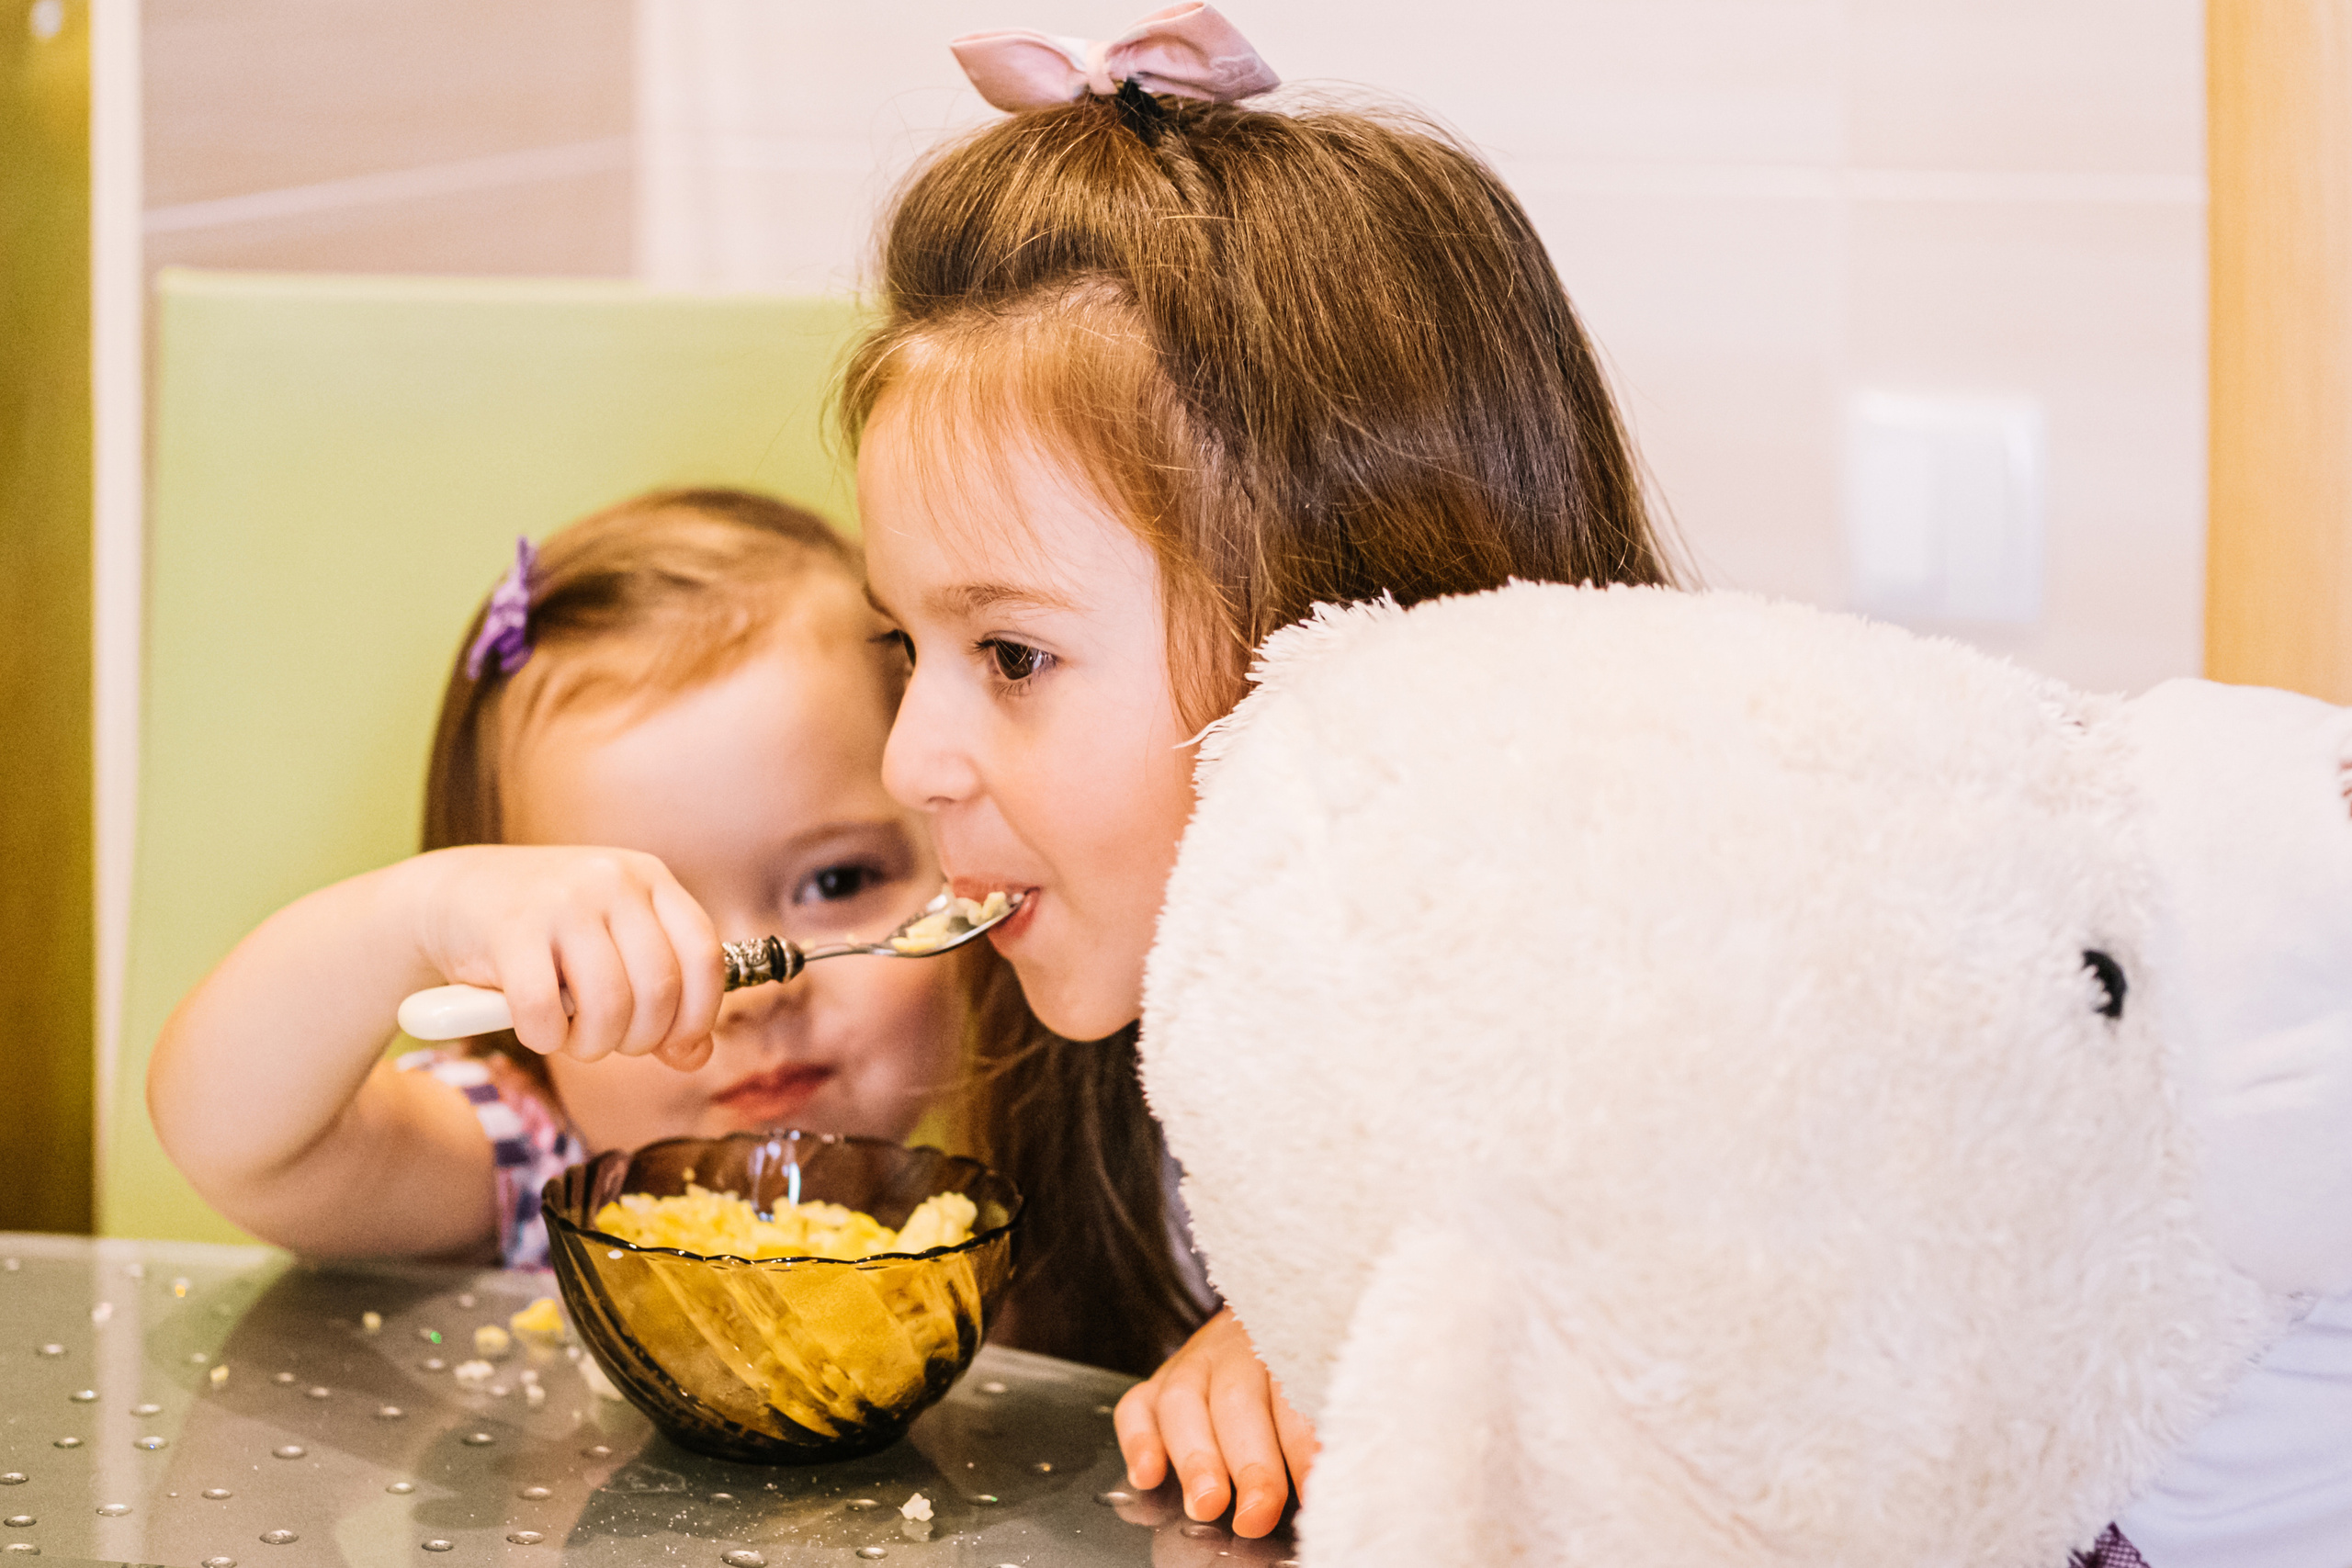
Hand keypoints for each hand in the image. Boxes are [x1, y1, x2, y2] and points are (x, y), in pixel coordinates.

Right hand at [409, 845, 723, 1068]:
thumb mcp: (614, 948)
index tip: (675, 1043)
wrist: (454, 895)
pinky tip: (537, 1029)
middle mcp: (613, 881)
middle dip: (639, 1039)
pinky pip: (545, 1012)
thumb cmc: (548, 934)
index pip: (705, 955)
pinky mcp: (510, 928)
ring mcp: (563, 900)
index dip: (698, 1014)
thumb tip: (695, 1055)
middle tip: (607, 1039)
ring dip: (593, 1044)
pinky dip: (545, 1038)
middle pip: (659, 989)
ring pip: (609, 1006)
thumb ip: (662, 997)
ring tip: (573, 1036)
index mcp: (650, 878)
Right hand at [1114, 1306, 1316, 1537]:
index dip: (1304, 1446)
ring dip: (1195, 1458)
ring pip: (1184, 1401)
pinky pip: (1137, 1405)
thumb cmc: (1304, 1367)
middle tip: (1258, 1513)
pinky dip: (1138, 1441)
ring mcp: (1193, 1363)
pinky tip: (1147, 1476)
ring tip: (1206, 1504)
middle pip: (1239, 1401)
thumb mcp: (1326, 1380)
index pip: (1295, 1395)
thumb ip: (1322, 1427)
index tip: (1314, 1492)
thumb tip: (1336, 1479)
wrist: (1270, 1318)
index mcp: (1289, 1344)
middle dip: (1249, 1463)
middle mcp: (1237, 1350)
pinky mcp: (1158, 1382)